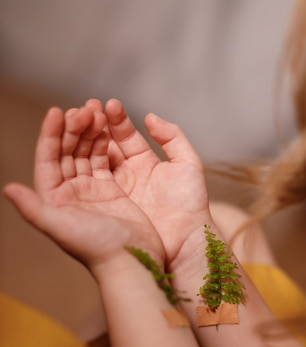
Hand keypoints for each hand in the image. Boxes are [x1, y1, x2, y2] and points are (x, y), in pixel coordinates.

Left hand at [4, 105, 163, 270]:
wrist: (133, 262)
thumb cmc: (97, 248)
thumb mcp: (61, 227)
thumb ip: (33, 209)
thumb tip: (8, 188)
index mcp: (54, 200)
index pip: (47, 161)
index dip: (49, 135)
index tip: (56, 112)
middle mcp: (70, 194)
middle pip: (66, 152)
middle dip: (72, 129)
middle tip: (83, 110)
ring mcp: (92, 191)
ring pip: (85, 153)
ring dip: (89, 132)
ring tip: (96, 112)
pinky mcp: (112, 190)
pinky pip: (104, 160)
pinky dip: (106, 143)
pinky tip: (108, 128)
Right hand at [84, 98, 210, 268]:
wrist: (185, 242)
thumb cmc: (190, 205)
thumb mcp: (187, 165)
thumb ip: (172, 137)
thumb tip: (149, 117)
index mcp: (144, 163)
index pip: (125, 135)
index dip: (116, 120)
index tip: (108, 105)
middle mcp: (127, 174)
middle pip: (105, 145)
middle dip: (95, 126)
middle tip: (86, 110)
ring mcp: (115, 190)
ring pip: (93, 160)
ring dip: (85, 141)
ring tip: (78, 122)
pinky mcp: (107, 205)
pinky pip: (90, 181)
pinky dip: (80, 165)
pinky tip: (75, 150)